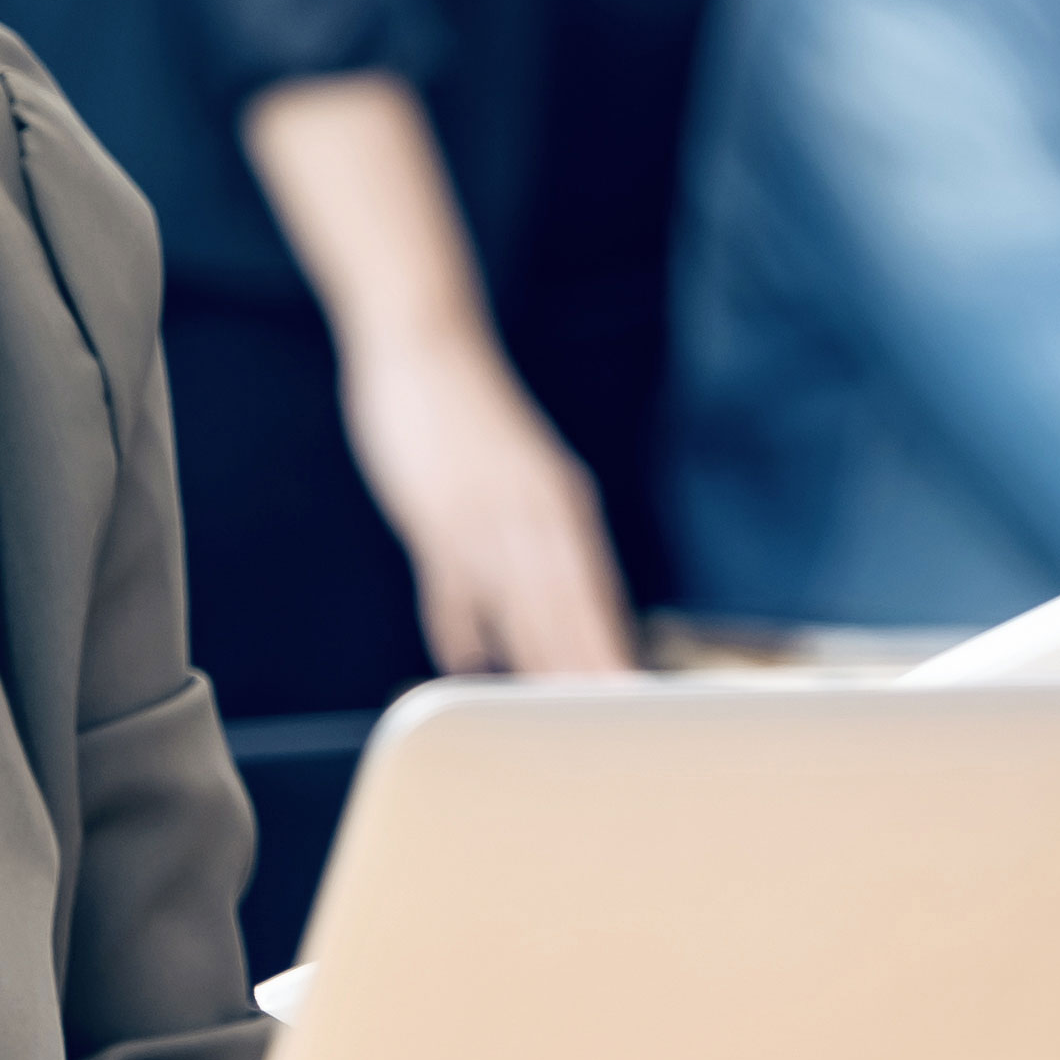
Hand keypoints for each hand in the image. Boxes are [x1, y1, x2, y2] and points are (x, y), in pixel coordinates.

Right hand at [340, 312, 639, 673]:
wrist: (426, 342)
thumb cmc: (467, 421)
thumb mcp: (513, 481)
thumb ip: (528, 545)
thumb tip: (537, 614)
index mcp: (561, 503)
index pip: (594, 591)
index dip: (611, 646)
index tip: (633, 700)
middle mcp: (534, 508)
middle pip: (567, 603)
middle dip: (587, 664)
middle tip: (611, 717)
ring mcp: (486, 510)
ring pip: (518, 596)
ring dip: (536, 653)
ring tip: (552, 708)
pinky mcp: (435, 507)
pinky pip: (452, 581)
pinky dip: (458, 624)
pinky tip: (464, 663)